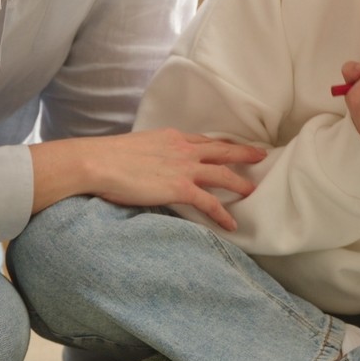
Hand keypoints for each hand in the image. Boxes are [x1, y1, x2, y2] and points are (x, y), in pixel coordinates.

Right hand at [30, 130, 265, 230]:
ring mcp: (184, 167)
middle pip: (221, 150)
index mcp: (171, 136)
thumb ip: (150, 154)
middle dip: (243, 154)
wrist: (98, 161)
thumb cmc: (107, 156)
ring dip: (240, 183)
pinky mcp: (180, 188)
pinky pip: (209, 202)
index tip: (232, 146)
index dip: (220, 144)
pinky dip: (222, 214)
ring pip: (222, 174)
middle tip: (261, 156)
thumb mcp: (135, 147)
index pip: (202, 140)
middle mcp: (182, 148)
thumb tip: (148, 165)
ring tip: (252, 192)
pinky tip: (231, 224)